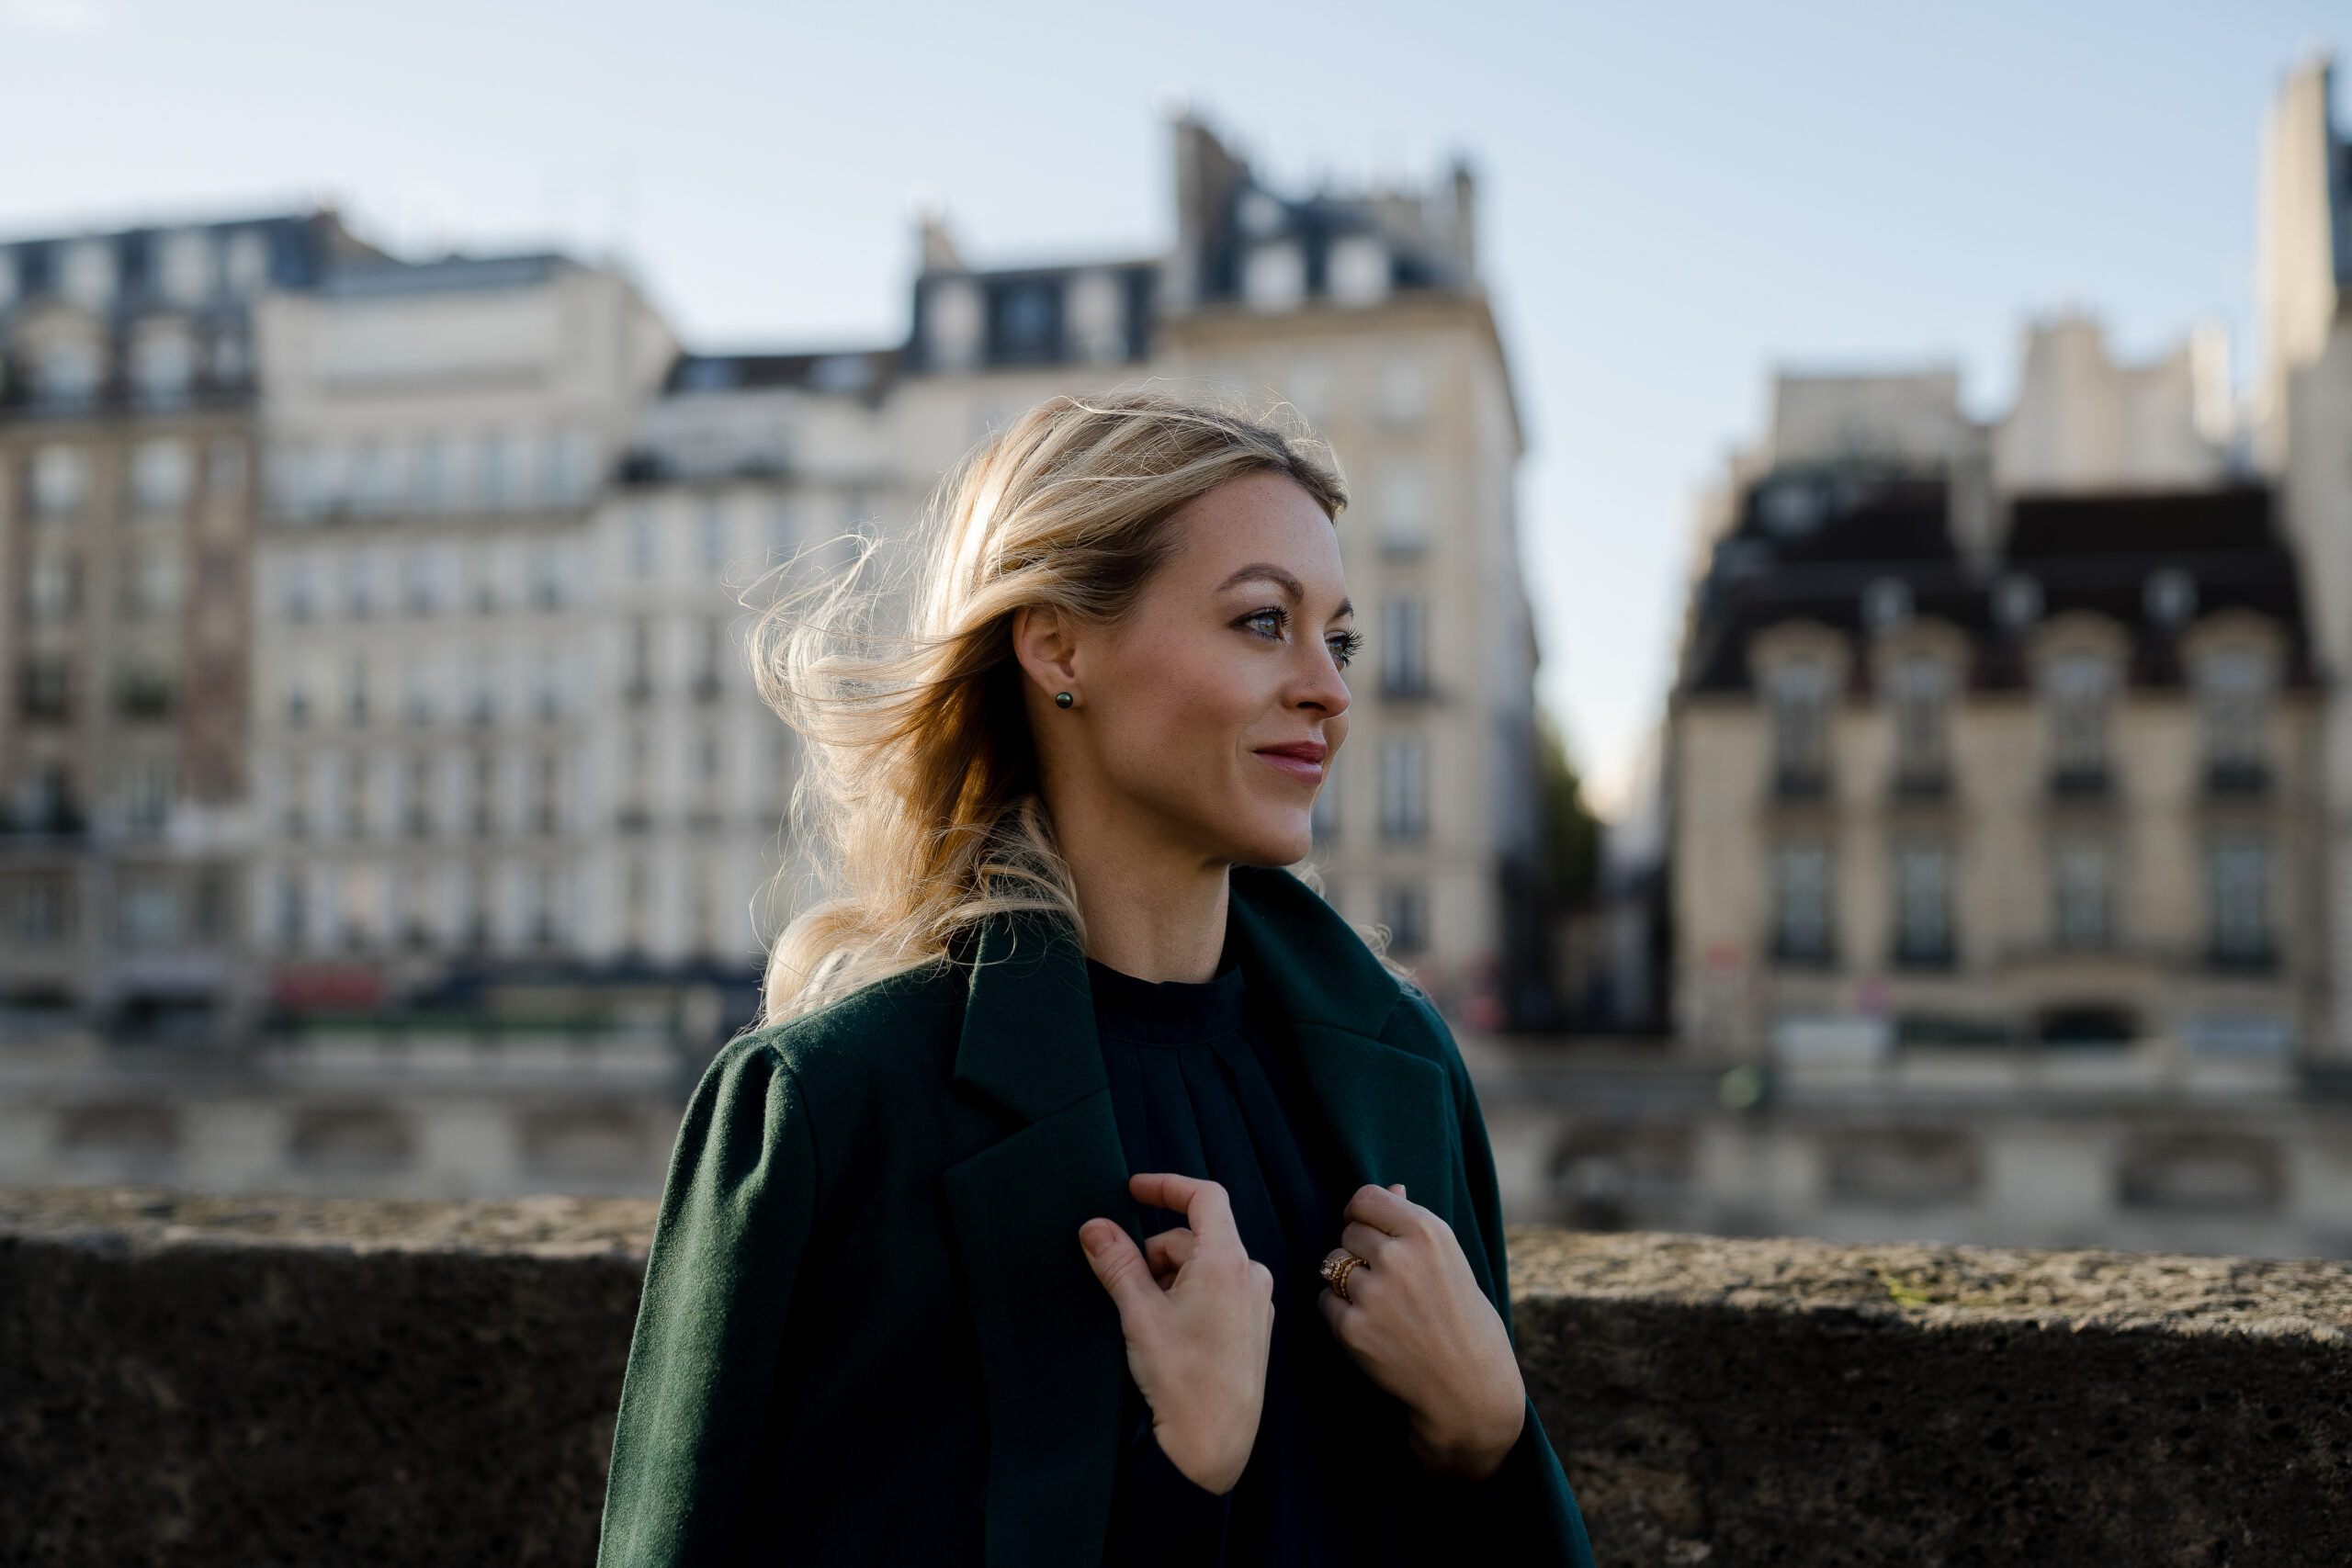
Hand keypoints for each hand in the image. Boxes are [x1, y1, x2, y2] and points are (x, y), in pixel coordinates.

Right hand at [1080, 1172, 1273, 1494]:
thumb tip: (1095, 1227)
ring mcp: (1255, 1302)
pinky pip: (1218, 1290)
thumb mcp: (1138, 1313)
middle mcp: (1250, 1274)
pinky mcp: (1253, 1326)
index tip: (1134, 1189)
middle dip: (1156, 1253)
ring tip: (1147, 1319)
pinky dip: (1188, 1295)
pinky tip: (1169, 1331)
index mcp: (1227, 1261)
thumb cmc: (1181, 1380)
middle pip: (1196, 1238)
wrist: (1213, 1444)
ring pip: (1204, 1266)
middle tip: (1125, 1287)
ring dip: (1170, 1278)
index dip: (1166, 1186)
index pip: (1204, 1197)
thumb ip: (1116, 1262)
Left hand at [1318, 1183, 1525, 1479]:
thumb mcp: (1452, 1262)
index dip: (1365, 1215)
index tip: (1372, 1232)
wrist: (1470, 1389)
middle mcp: (1399, 1257)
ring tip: (1379, 1305)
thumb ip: (1415, 1225)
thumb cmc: (1465, 1321)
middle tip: (1386, 1280)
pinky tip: (1371, 1328)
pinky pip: (1326, 1302)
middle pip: (1348, 1232)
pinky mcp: (1353, 1328)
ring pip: (1332, 1265)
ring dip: (1347, 1281)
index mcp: (1428, 1232)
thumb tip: (1392, 1186)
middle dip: (1359, 1251)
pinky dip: (1341, 1313)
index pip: (1367, 1197)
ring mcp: (1373, 1293)